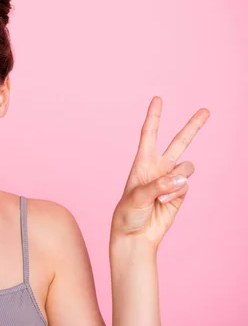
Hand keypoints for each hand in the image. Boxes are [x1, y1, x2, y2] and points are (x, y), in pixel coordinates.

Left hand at [111, 96, 209, 247]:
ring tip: (161, 196)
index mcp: (142, 162)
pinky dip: (176, 194)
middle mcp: (159, 167)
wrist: (135, 235)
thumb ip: (159, 185)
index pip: (149, 134)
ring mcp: (171, 180)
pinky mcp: (180, 193)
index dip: (154, 116)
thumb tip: (182, 179)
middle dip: (193, 126)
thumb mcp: (137, 196)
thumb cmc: (128, 213)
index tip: (157, 99)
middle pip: (179, 142)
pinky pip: (186, 186)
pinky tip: (164, 204)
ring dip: (176, 180)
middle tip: (206, 111)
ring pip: (186, 168)